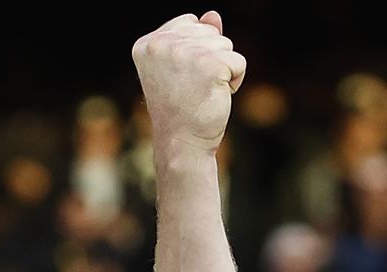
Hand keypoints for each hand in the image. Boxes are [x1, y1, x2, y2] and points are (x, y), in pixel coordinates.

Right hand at [132, 11, 245, 153]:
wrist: (183, 142)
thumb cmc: (183, 109)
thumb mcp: (184, 69)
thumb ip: (195, 38)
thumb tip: (213, 15)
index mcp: (147, 43)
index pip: (189, 23)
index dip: (198, 51)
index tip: (184, 79)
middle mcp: (162, 44)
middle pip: (211, 33)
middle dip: (213, 60)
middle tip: (196, 88)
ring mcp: (185, 52)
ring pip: (226, 45)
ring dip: (225, 70)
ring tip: (205, 91)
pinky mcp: (210, 64)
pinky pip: (239, 61)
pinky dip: (236, 80)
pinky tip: (218, 95)